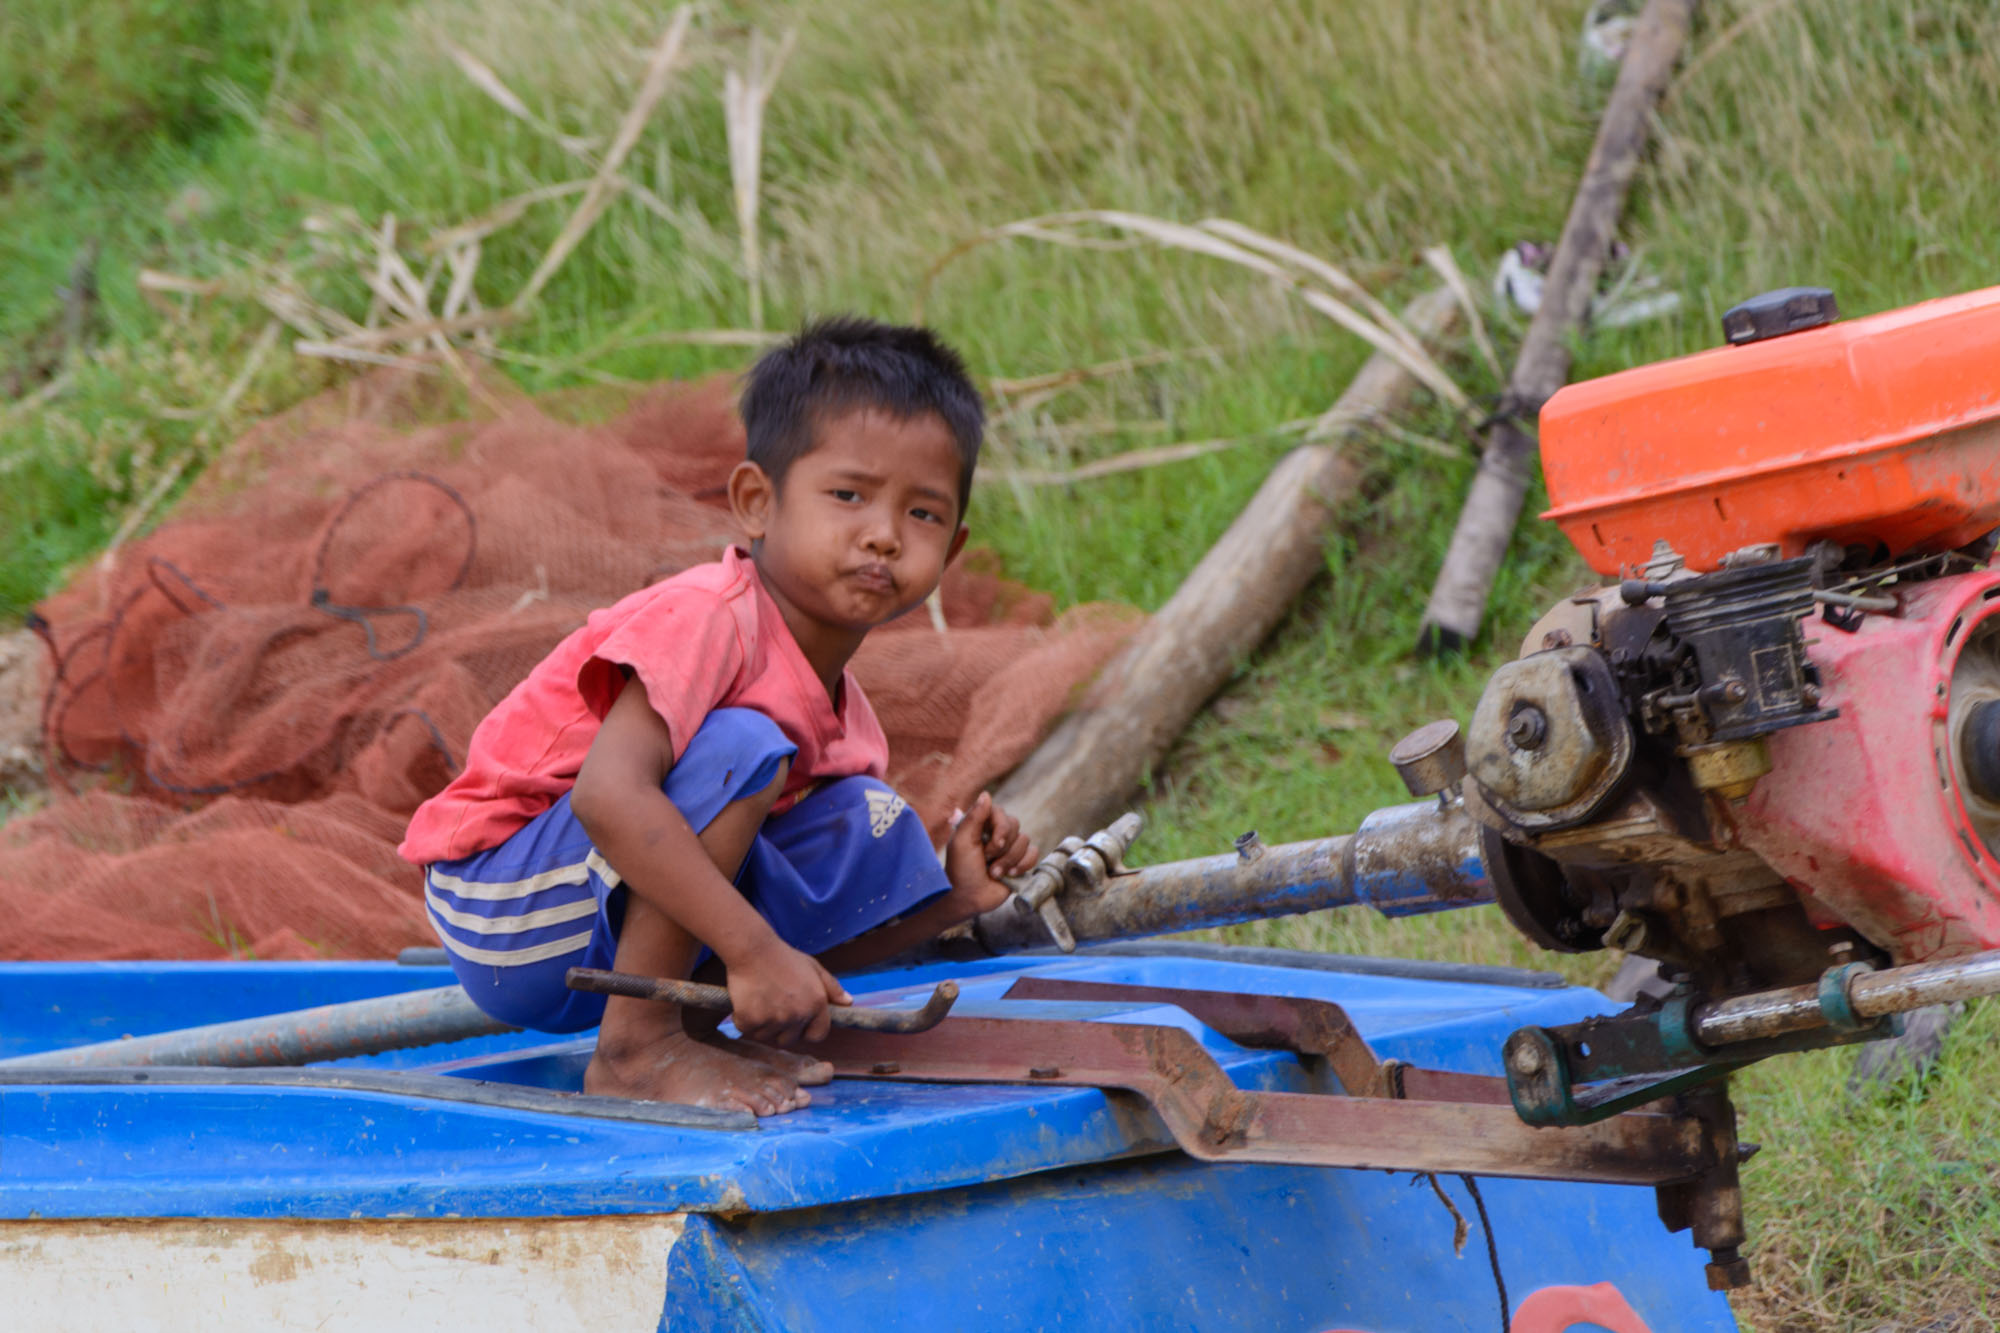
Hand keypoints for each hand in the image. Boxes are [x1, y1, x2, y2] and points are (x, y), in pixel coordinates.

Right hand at [724, 940, 850, 1045]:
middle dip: (783, 1029)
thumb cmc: (783, 957)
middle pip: (790, 1040)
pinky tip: (747, 1001)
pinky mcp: (751, 1020)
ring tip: (761, 1000)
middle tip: (774, 1007)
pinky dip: (745, 1020)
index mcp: (816, 1004)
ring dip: (763, 1025)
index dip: (808, 1031)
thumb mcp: (813, 968)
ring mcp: (774, 1019)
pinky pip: (749, 1030)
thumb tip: (848, 1002)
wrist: (752, 949)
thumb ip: (832, 987)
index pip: (818, 1035)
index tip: (798, 1023)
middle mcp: (798, 1014)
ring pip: (767, 1036)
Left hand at [945, 792, 1039, 911]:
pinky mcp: (1020, 861)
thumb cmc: (960, 869)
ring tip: (994, 872)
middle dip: (1002, 848)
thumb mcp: (962, 841)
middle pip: (1015, 825)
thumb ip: (973, 817)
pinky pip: (1033, 853)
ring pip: (1025, 840)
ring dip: (1009, 860)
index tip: (993, 844)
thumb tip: (986, 794)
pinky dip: (1023, 865)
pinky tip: (1010, 875)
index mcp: (982, 824)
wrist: (968, 897)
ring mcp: (1009, 847)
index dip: (1000, 828)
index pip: (1000, 812)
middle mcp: (997, 832)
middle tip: (987, 860)